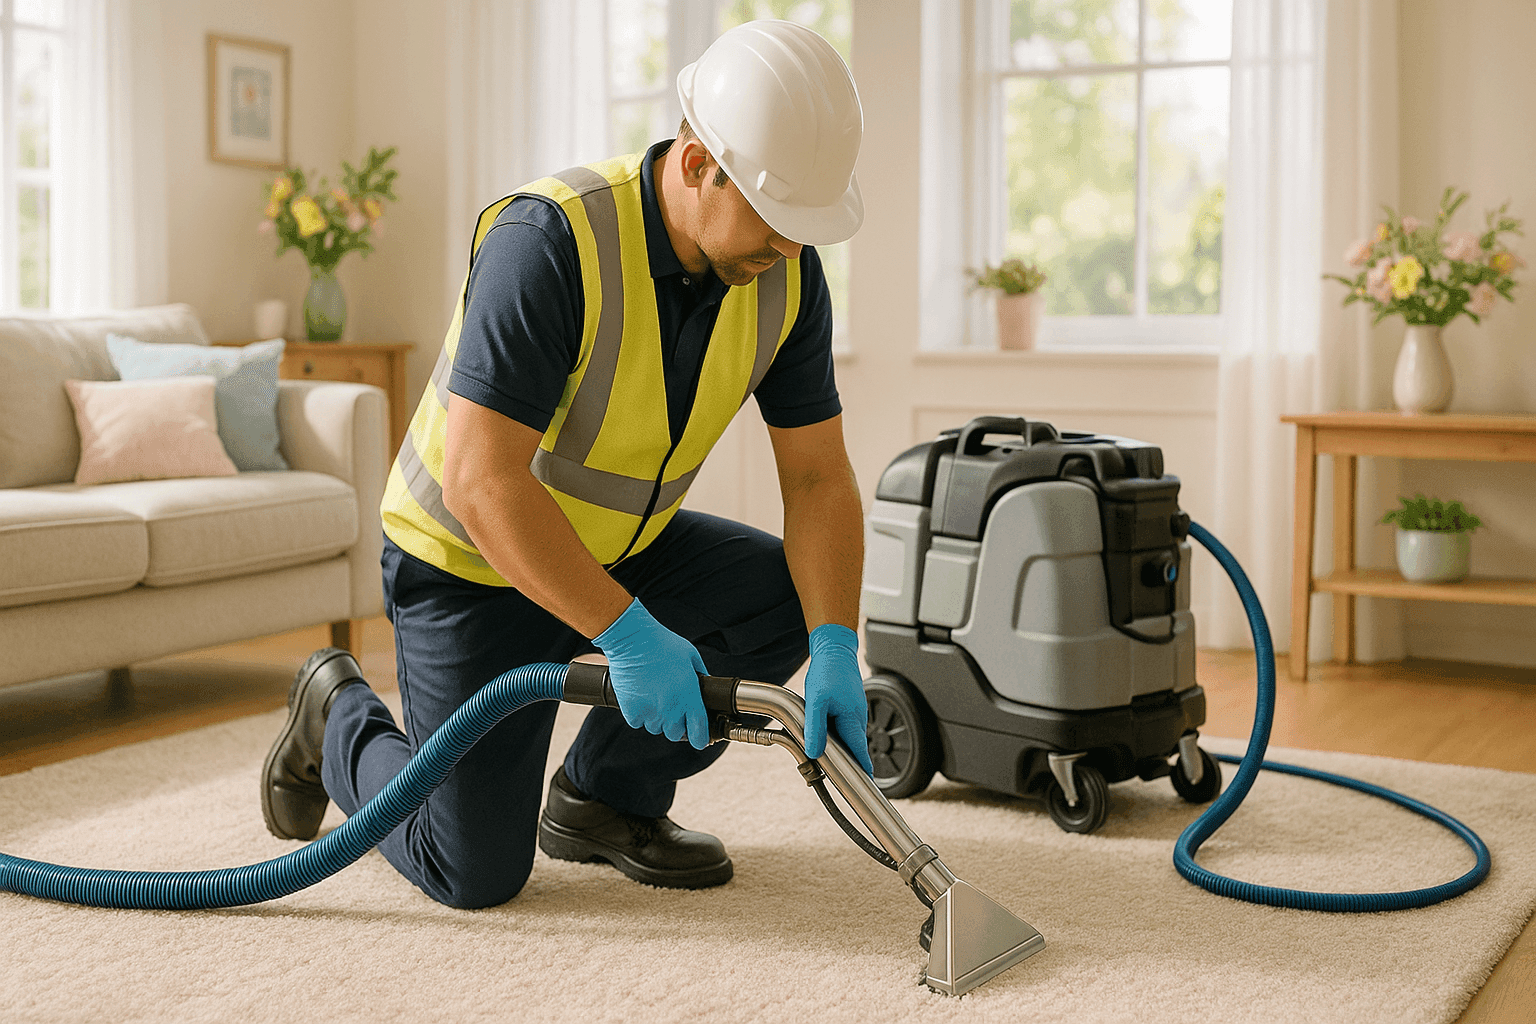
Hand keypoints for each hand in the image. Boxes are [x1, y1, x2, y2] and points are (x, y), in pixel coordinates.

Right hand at [593, 598, 710, 749]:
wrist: (633, 641)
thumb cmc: (662, 645)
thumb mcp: (691, 657)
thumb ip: (701, 675)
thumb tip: (705, 685)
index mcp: (689, 698)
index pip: (699, 732)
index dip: (701, 739)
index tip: (700, 739)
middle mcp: (671, 710)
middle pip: (677, 734)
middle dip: (677, 725)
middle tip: (673, 708)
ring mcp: (650, 713)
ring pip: (656, 728)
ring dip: (658, 719)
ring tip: (655, 697)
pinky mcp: (632, 711)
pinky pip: (638, 722)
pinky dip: (640, 714)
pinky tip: (641, 697)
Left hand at [803, 624, 874, 775]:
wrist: (834, 649)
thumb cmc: (827, 673)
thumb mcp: (815, 702)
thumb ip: (815, 728)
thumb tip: (814, 752)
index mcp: (852, 721)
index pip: (860, 754)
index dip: (864, 772)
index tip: (866, 788)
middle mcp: (858, 719)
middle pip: (854, 748)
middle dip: (848, 762)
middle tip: (840, 777)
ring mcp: (855, 712)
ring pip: (848, 737)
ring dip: (839, 747)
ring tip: (825, 755)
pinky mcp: (849, 706)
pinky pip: (844, 726)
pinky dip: (836, 733)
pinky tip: (823, 731)